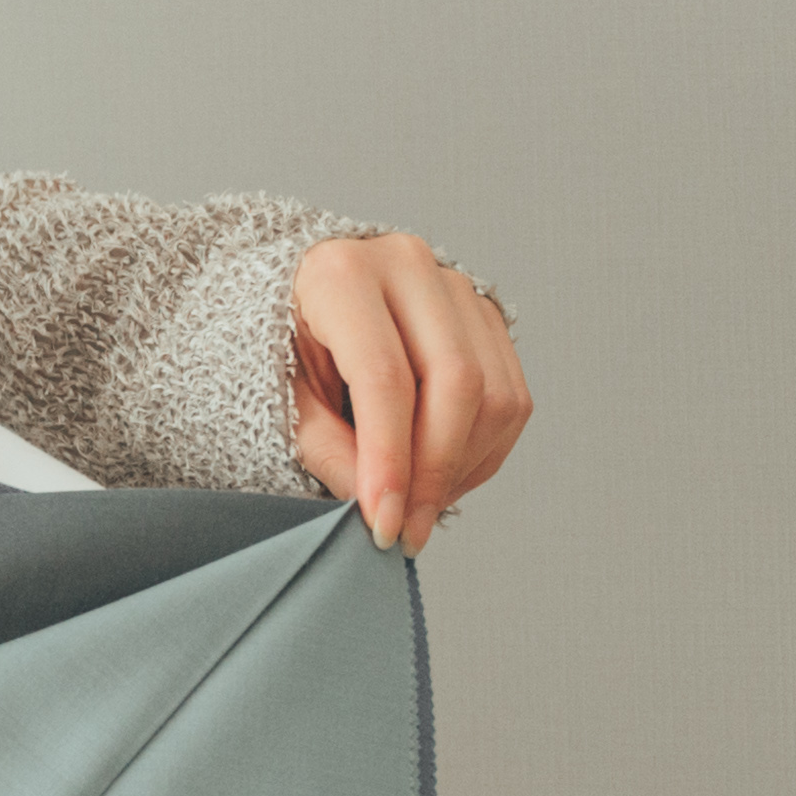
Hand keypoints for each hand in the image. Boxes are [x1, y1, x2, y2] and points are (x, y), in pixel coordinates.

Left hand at [288, 235, 530, 551]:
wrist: (301, 298)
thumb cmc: (283, 344)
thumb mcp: (283, 396)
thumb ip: (326, 448)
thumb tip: (379, 507)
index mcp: (341, 274)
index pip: (384, 377)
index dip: (390, 459)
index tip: (385, 523)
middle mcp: (406, 264)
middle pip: (455, 382)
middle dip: (434, 471)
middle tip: (409, 530)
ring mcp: (455, 285)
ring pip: (494, 394)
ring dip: (464, 467)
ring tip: (420, 506)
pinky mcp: (485, 314)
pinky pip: (511, 397)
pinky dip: (483, 451)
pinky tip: (445, 476)